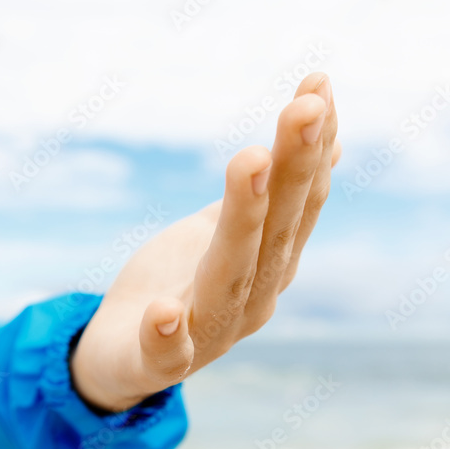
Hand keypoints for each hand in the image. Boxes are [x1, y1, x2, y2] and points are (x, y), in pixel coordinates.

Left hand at [71, 72, 341, 411]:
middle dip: (293, 167)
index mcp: (268, 263)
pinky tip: (163, 311)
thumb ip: (268, 195)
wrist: (122, 359)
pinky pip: (166, 354)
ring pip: (230, 276)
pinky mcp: (156, 363)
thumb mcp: (225, 231)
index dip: (311, 146)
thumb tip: (327, 142)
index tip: (317, 84)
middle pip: (276, 229)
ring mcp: (208, 333)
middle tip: (305, 106)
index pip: (298, 200)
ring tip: (249, 159)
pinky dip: (167, 334)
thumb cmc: (179, 286)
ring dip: (244, 219)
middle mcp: (252, 297)